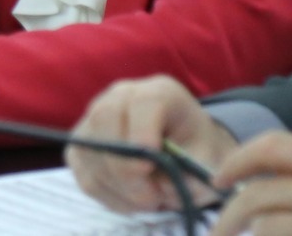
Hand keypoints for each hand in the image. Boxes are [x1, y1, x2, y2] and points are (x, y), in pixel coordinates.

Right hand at [68, 76, 239, 214]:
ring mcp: (96, 117)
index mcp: (160, 92)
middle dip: (124, 167)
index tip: (149, 166)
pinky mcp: (82, 144)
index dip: (141, 133)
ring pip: (90, 150)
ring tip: (149, 200)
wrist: (183, 153)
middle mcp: (122, 95)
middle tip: (151, 198)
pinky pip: (84, 172)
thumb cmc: (196, 152)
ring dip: (118, 187)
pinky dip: (108, 195)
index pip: (142, 103)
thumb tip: (164, 187)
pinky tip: (132, 199)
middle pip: (105, 119)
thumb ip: (194, 176)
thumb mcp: (209, 162)